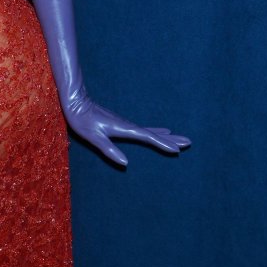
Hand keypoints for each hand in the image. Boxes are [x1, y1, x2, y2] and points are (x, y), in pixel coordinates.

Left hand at [64, 90, 190, 168]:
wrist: (77, 103)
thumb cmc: (83, 121)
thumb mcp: (94, 137)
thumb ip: (109, 150)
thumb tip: (125, 163)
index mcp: (124, 129)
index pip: (148, 138)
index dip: (163, 143)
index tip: (177, 149)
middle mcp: (128, 126)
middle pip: (154, 134)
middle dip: (171, 139)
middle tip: (189, 142)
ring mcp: (127, 125)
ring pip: (151, 132)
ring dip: (166, 136)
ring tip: (180, 139)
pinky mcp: (123, 124)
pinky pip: (145, 130)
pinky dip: (156, 132)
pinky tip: (161, 131)